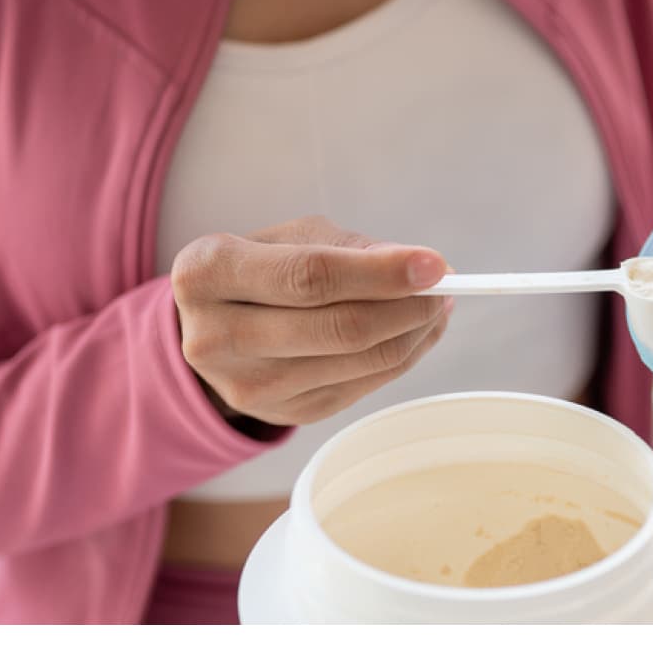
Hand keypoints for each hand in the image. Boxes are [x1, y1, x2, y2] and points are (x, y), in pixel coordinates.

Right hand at [173, 215, 451, 426]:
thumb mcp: (290, 237)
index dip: (380, 273)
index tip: (434, 266)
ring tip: (435, 306)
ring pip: (357, 362)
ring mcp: (246, 386)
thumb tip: (422, 270)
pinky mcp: (281, 414)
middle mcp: (215, 336)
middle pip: (339, 328)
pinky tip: (414, 334)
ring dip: (413, 334)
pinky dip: (400, 358)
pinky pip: (361, 388)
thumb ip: (352, 248)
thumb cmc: (260, 267)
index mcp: (208, 271)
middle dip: (408, 306)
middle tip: (443, 287)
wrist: (213, 327)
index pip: (310, 277)